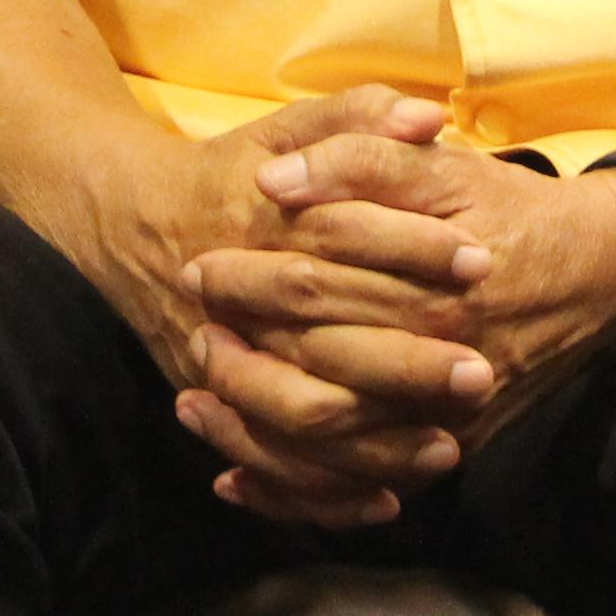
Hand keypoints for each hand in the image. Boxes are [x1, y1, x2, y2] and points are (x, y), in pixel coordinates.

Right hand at [51, 87, 464, 528]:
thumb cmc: (231, 171)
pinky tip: (386, 499)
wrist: (131, 224)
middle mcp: (241, 304)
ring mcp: (223, 364)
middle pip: (324, 346)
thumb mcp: (290, 126)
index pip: (344, 241)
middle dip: (408, 365)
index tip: (483, 261)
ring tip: (451, 446)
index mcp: (264, 228)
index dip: (417, 251)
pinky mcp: (214, 404)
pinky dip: (323, 494)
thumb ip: (358, 117)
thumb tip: (428, 116)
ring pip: (298, 421)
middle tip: (484, 373)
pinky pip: (269, 465)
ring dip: (376, 443)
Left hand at [181, 134, 615, 519]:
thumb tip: (273, 181)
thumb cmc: (511, 210)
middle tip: (193, 337)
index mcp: (428, 290)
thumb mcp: (442, 167)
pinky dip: (294, 493)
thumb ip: (360, 158)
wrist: (602, 269)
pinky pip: (359, 489)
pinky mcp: (450, 448)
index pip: (315, 291)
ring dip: (249, 431)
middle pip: (312, 376)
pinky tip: (239, 478)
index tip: (200, 266)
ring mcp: (445, 418)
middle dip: (238, 359)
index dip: (248, 280)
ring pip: (328, 447)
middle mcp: (436, 365)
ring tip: (197, 402)